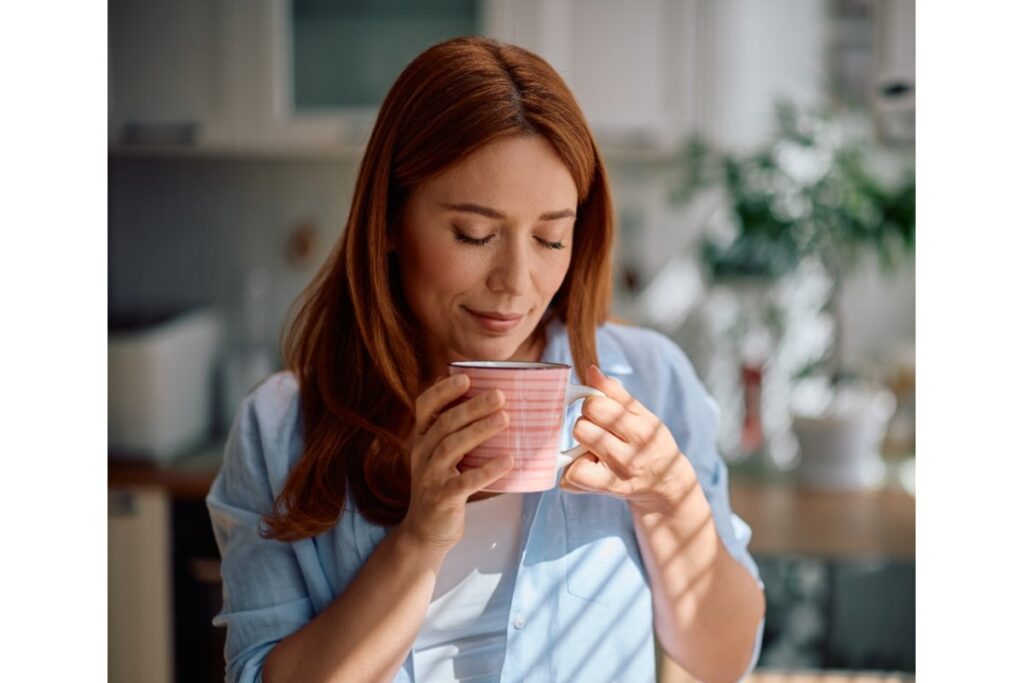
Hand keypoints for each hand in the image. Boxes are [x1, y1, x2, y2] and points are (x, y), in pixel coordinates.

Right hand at [398, 374, 514, 554]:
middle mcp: (422, 454)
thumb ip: (456, 431)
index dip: (443, 390)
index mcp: (422, 439)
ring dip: (479, 430)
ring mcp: (430, 477)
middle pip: (444, 423)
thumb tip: (487, 400)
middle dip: (471, 407)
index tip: (466, 377)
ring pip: (451, 447)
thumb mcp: (442, 456)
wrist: (426, 532)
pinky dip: (487, 470)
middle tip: (499, 395)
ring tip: (504, 419)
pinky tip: (508, 461)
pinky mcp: (442, 499)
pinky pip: (465, 482)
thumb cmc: (443, 486)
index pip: (425, 406)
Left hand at [559, 365, 695, 512]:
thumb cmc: (649, 443)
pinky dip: (573, 471)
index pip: (596, 405)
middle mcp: (629, 456)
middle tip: (599, 431)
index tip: (601, 410)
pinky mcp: (603, 491)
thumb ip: (615, 393)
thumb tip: (591, 370)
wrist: (665, 484)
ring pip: (573, 451)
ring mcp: (615, 477)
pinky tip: (589, 466)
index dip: (593, 404)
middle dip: (585, 424)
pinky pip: (571, 477)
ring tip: (595, 448)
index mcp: (639, 430)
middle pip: (581, 427)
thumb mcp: (642, 414)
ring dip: (579, 446)